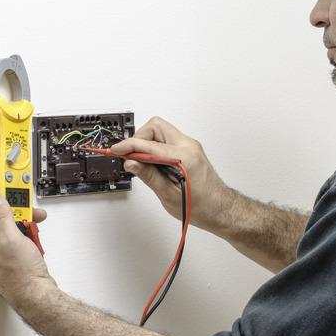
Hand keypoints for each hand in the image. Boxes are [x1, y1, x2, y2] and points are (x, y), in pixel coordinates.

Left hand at [0, 175, 54, 304]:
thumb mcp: (12, 240)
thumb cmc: (22, 277)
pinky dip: (25, 228)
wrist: (37, 295)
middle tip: (19, 195)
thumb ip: (2, 216)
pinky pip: (14, 232)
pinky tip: (34, 229)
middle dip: (10, 205)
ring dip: (22, 217)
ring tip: (33, 218)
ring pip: (6, 222)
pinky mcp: (8, 252)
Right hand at [109, 117, 229, 230]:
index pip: (149, 144)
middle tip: (130, 156)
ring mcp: (190, 146)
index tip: (116, 151)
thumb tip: (131, 162)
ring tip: (141, 163)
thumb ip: (148, 175)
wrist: (218, 208)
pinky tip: (152, 164)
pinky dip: (155, 148)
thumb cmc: (200, 206)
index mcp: (184, 157)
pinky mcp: (189, 149)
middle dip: (139, 138)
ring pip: (160, 131)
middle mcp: (188, 146)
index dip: (129, 146)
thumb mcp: (168, 195)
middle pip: (156, 126)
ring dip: (147, 143)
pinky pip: (167, 140)